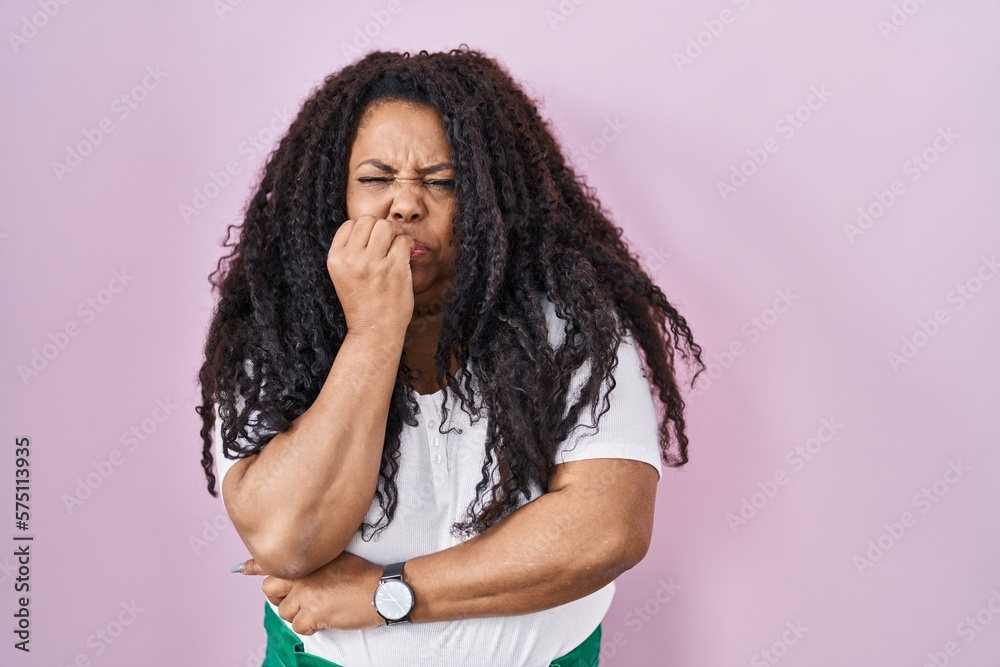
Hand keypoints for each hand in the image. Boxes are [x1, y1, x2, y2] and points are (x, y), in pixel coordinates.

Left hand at [237, 551, 385, 633]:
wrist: (381, 590)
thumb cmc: (363, 574)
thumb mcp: (337, 557)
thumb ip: (316, 560)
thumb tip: (302, 566)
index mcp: (307, 560)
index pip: (273, 562)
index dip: (255, 566)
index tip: (241, 569)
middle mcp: (302, 575)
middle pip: (270, 590)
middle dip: (279, 598)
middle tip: (297, 601)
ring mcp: (306, 594)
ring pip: (284, 612)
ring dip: (299, 615)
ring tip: (320, 609)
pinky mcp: (314, 613)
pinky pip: (298, 627)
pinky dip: (310, 627)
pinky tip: (325, 620)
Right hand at [328, 214, 414, 336]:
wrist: (374, 331)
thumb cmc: (362, 302)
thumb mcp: (344, 274)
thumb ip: (351, 250)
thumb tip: (372, 224)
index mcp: (335, 259)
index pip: (349, 224)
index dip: (363, 230)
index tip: (371, 244)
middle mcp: (351, 259)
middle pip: (368, 220)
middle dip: (380, 227)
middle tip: (387, 243)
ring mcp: (373, 264)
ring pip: (387, 226)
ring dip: (395, 233)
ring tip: (396, 248)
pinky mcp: (394, 269)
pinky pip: (404, 241)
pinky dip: (407, 244)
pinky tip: (405, 257)